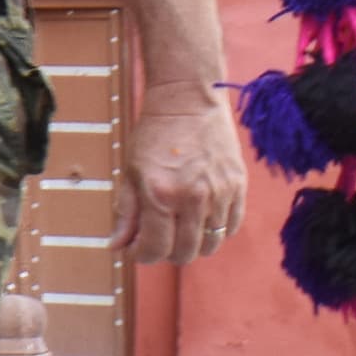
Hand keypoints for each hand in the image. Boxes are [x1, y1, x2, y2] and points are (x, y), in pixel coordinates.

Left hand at [117, 86, 250, 266]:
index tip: (139, 248)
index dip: (143, 255)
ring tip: (180, 230)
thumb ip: (126, 213)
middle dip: (166, 253)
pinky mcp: (239, 186)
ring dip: (193, 245)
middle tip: (158, 239)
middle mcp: (192, 198)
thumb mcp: (131, 171)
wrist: (188, 100)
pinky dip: (216, 231)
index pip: (155, 249)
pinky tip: (201, 219)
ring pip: (210, 245)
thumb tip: (117, 246)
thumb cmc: (154, 134)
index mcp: (160, 194)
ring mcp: (220, 193)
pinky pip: (231, 227)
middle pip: (184, 253)